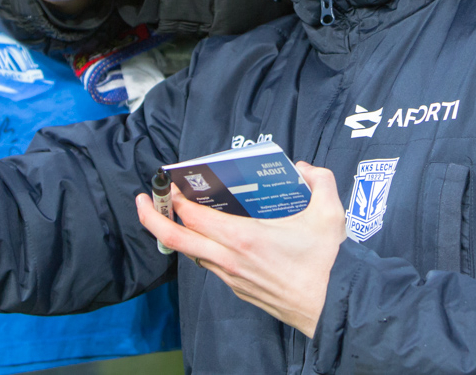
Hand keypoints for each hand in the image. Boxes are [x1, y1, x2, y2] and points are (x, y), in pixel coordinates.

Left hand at [136, 162, 346, 337]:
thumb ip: (320, 179)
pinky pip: (209, 265)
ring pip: (191, 254)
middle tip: (144, 199)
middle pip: (177, 239)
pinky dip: (200, 248)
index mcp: (244, 238)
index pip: (193, 217)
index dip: (174, 198)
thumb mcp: (330, 214)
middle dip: (153, 217)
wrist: (331, 308)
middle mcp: (229, 259)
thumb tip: (303, 167)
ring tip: (175, 214)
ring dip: (178, 234)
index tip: (168, 182)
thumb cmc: (326, 264)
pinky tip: (210, 237)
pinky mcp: (238, 288)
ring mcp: (231, 277)